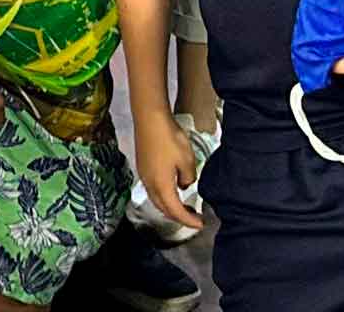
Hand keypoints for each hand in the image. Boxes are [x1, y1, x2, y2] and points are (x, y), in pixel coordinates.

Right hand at [132, 110, 203, 233]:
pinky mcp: (142, 167)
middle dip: (179, 217)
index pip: (176, 211)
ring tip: (185, 207)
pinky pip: (153, 190)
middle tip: (194, 218)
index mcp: (162, 186)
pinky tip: (173, 189)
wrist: (149, 119)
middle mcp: (150, 185)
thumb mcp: (187, 160)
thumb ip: (188, 178)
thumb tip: (184, 185)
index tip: (201, 224)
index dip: (189, 221)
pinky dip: (164, 197)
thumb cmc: (170, 139)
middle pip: (163, 209)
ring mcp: (144, 176)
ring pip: (157, 200)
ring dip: (170, 207)